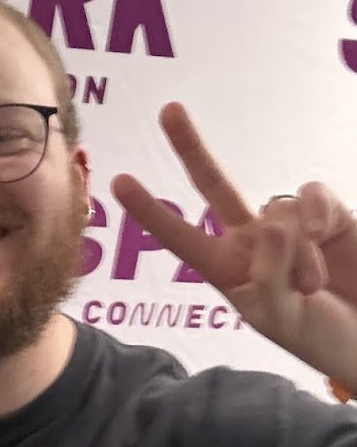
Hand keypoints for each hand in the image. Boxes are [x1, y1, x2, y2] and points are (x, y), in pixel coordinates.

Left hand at [111, 102, 356, 389]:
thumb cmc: (318, 336)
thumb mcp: (279, 318)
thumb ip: (267, 276)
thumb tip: (269, 222)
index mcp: (227, 269)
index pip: (182, 236)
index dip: (152, 211)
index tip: (118, 182)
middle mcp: (252, 239)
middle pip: (214, 185)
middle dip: (191, 147)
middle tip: (168, 110)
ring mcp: (290, 222)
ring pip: (278, 210)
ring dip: (299, 252)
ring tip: (312, 286)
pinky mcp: (329, 212)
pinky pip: (311, 194)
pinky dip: (320, 219)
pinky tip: (329, 241)